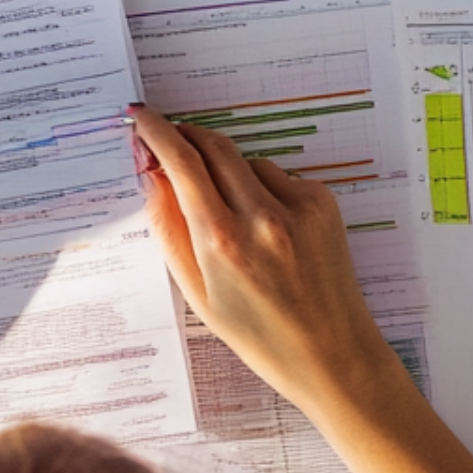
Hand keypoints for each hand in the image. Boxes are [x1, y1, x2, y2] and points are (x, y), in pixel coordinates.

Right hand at [128, 106, 386, 412]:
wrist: (330, 355)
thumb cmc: (258, 335)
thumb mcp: (197, 293)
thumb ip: (169, 230)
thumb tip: (151, 176)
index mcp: (221, 241)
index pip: (181, 163)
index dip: (157, 133)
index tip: (142, 117)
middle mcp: (260, 216)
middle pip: (213, 146)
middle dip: (188, 136)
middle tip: (172, 143)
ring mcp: (297, 206)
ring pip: (246, 162)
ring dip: (229, 172)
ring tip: (235, 221)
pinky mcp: (323, 203)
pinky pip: (279, 177)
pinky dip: (264, 190)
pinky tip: (270, 231)